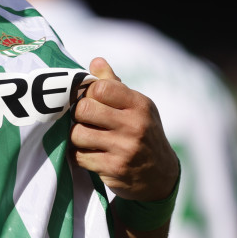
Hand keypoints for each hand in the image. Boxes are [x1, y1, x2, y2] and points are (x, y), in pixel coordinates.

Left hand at [70, 57, 178, 201]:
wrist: (160, 176)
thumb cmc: (141, 132)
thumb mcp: (135, 106)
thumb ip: (113, 84)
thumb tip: (95, 61)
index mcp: (139, 104)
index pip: (100, 87)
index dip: (88, 93)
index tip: (91, 101)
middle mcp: (134, 125)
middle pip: (84, 109)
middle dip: (78, 115)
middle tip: (85, 120)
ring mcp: (124, 148)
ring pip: (77, 133)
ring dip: (76, 136)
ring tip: (86, 137)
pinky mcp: (114, 168)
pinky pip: (79, 156)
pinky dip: (78, 154)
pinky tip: (88, 153)